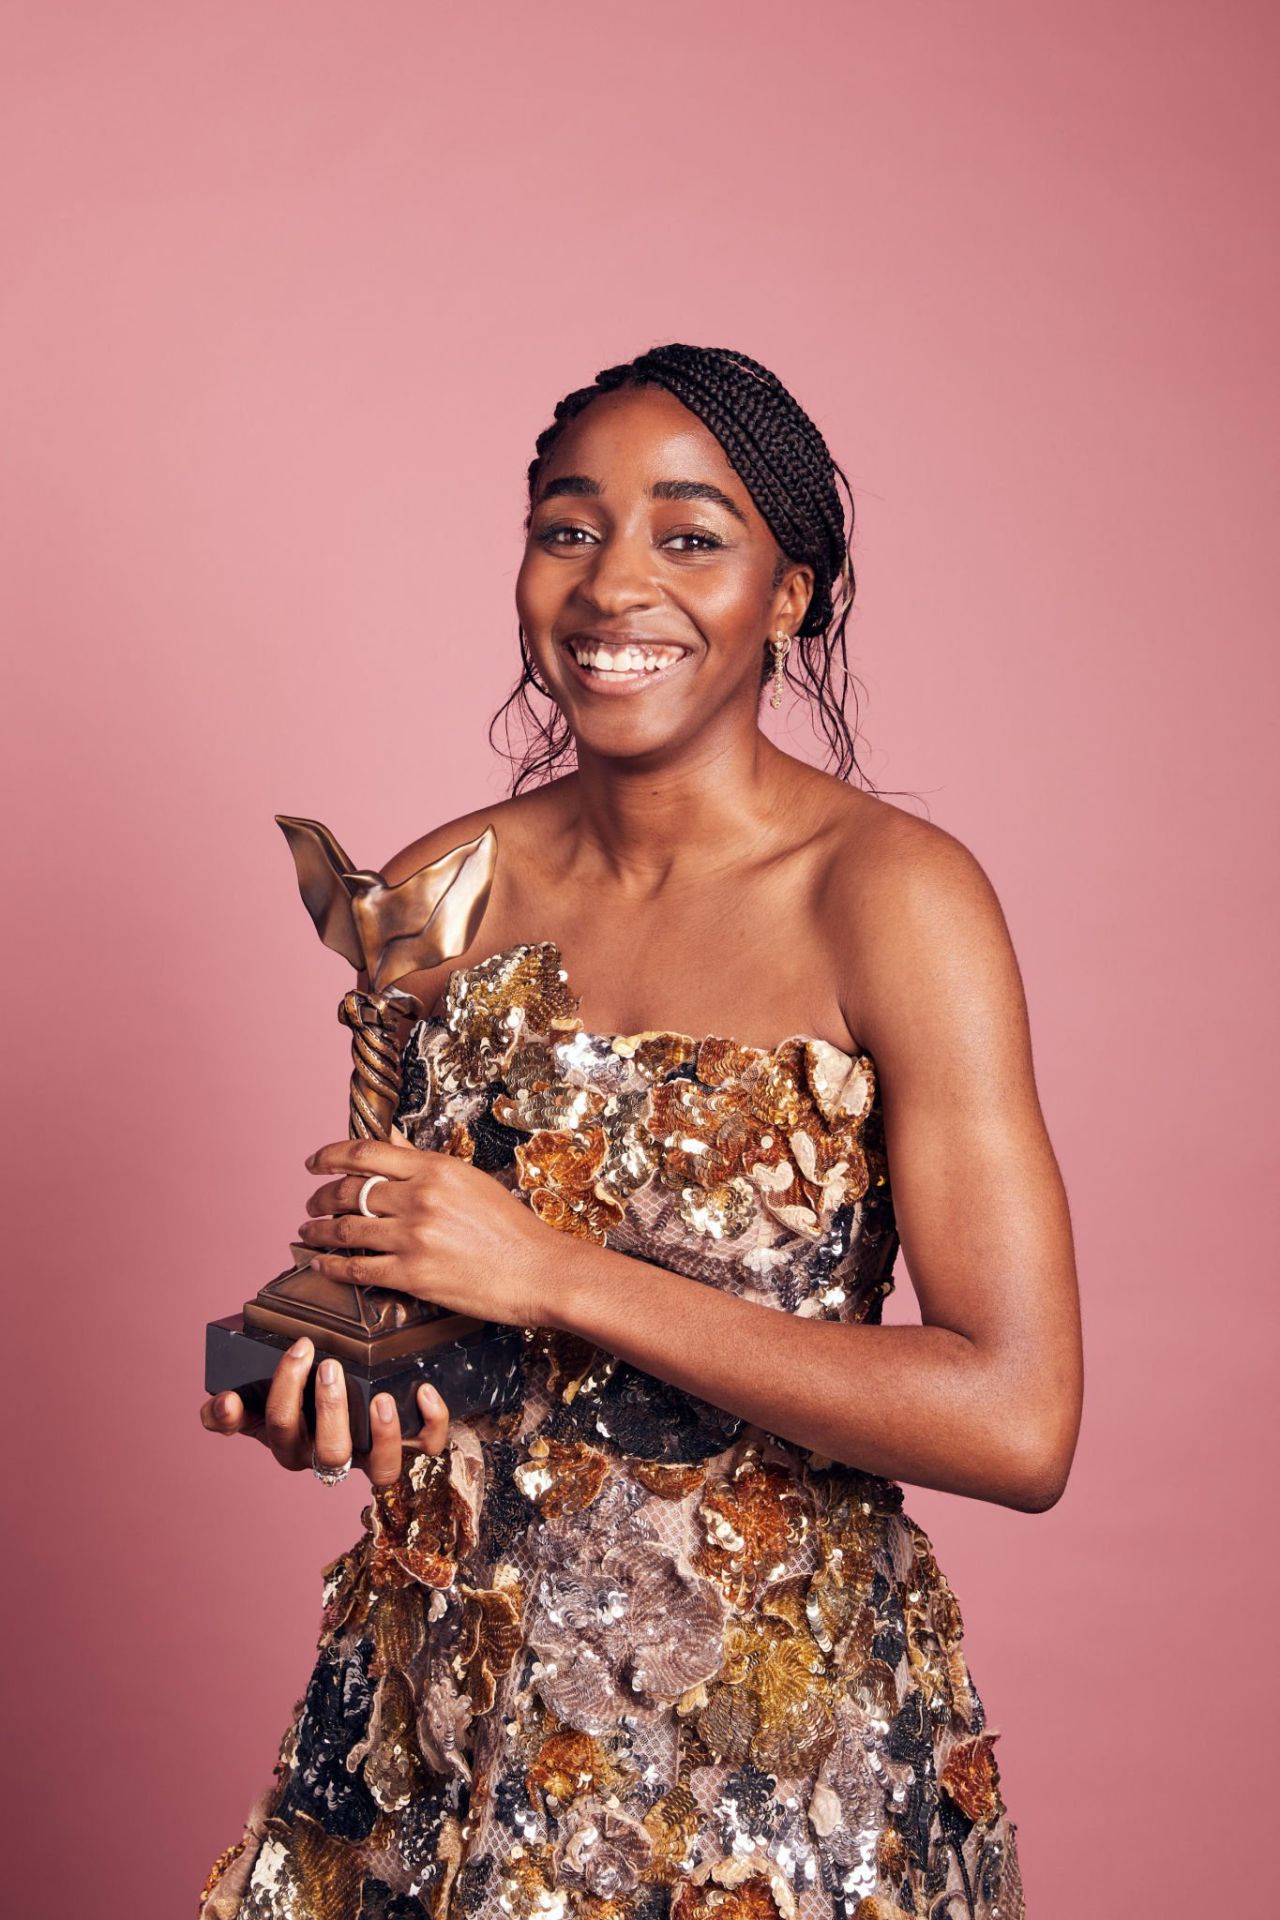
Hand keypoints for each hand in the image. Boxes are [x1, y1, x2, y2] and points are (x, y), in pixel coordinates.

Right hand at [199, 1336, 449, 1486]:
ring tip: (379, 1397)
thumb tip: (223, 1405)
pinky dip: (431, 1423)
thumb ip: (233, 1408)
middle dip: (328, 1409)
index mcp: (290, 1442)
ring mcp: (370, 1456)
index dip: (276, 1400)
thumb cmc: (295, 1401)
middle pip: (328, 1452)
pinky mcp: (407, 1448)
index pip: (276, 1429)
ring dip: (382, 1435)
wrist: (342, 1401)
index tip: (280, 1362)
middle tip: (329, 1365)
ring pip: (381, 1470)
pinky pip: (427, 1448)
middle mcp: (330, 1457)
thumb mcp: (258, 1402)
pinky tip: (424, 1390)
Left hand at [295, 1136, 567, 1328]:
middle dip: (321, 1196)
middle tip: (311, 1203)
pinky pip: (358, 1268)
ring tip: (309, 1232)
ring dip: (319, 1231)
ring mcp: (414, 1237)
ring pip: (347, 1229)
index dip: (330, 1156)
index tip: (314, 1162)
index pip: (365, 1152)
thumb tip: (389, 1138)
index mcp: (435, 1168)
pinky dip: (332, 1266)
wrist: (538, 1271)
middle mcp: (420, 1198)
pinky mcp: (412, 1275)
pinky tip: (321, 1264)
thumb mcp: (469, 1179)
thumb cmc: (511, 1228)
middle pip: (349, 1190)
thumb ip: (423, 1161)